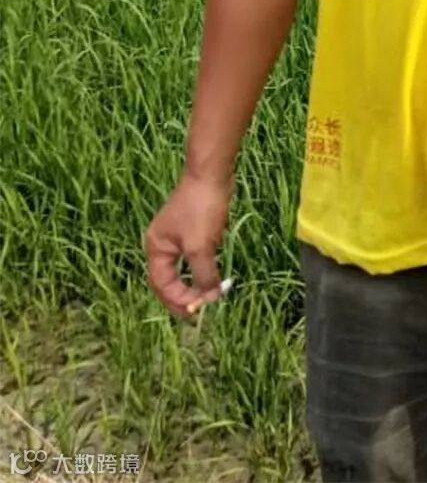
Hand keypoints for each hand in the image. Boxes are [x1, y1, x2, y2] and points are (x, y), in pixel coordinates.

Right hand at [144, 172, 232, 318]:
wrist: (211, 174)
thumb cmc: (201, 208)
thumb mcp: (201, 247)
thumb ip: (203, 275)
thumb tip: (209, 297)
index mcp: (156, 248)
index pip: (162, 285)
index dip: (178, 300)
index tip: (197, 311)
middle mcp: (161, 244)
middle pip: (167, 280)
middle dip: (182, 296)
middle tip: (200, 311)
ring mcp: (176, 236)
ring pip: (181, 268)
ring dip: (192, 283)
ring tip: (206, 297)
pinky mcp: (191, 228)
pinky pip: (192, 257)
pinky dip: (200, 268)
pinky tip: (212, 274)